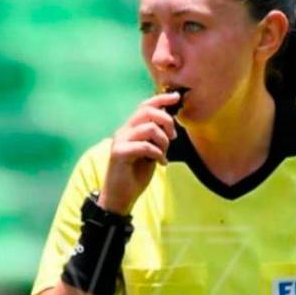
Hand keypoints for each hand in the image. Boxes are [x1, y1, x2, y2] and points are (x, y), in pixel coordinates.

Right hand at [99, 91, 180, 214]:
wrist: (120, 197)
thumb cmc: (135, 175)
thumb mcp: (150, 151)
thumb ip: (156, 137)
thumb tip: (169, 123)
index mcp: (130, 129)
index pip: (145, 106)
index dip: (161, 99)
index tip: (176, 97)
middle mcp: (123, 131)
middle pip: (148, 112)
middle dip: (166, 121)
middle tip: (173, 137)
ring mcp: (120, 141)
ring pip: (149, 128)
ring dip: (163, 141)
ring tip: (164, 154)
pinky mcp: (119, 153)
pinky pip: (145, 146)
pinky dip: (158, 153)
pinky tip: (160, 163)